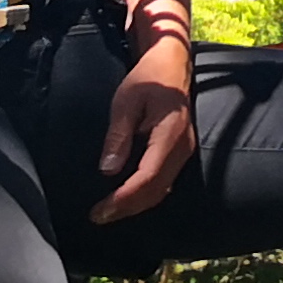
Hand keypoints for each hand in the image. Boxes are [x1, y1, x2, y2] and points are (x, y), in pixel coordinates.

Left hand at [90, 47, 195, 224]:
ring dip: (135, 205)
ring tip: (108, 212)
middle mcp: (182, 148)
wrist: (172, 65)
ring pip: (162, 190)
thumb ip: (118, 135)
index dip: (122, 199)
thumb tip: (108, 170)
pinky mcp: (180, 153)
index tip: (99, 211)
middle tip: (97, 217)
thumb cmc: (147, 79)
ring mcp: (185, 152)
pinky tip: (126, 198)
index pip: (147, 177)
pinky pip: (164, 182)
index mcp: (169, 135)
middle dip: (126, 208)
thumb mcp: (125, 102)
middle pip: (156, 190)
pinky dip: (145, 195)